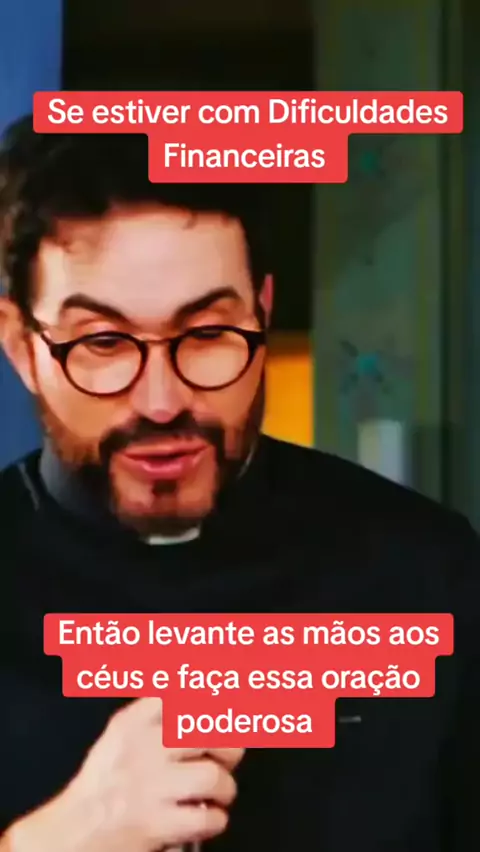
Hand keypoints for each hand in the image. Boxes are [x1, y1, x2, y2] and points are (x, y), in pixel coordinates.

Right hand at [8, 698, 243, 851]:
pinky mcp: (157, 823)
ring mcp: (151, 785)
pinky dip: (215, 820)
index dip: (220, 693)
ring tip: (217, 793)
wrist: (76, 830)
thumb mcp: (125, 731)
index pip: (185, 693)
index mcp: (135, 720)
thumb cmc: (107, 778)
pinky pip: (207, 817)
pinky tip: (205, 817)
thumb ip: (159, 708)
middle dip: (230, 746)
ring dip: (224, 788)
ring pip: (212, 776)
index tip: (241, 697)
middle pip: (209, 732)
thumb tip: (208, 683)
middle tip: (229, 757)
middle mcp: (143, 746)